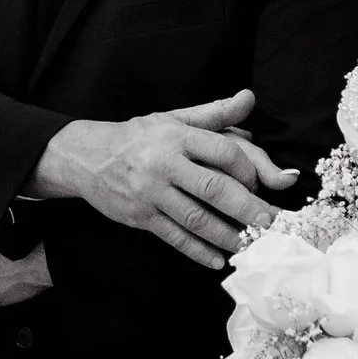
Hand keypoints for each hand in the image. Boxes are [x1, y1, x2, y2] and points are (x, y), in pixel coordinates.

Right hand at [43, 92, 298, 270]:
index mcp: (177, 136)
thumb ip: (215, 113)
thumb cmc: (139, 137)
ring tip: (252, 245)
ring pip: (196, 218)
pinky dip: (198, 251)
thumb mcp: (174, 118)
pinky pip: (174, 237)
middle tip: (271, 223)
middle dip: (246, 208)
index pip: (223, 152)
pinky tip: (218, 260)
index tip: (263, 185)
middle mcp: (164, 164)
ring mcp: (150, 193)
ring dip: (227, 235)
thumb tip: (250, 98)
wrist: (87, 157)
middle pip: (213, 188)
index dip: (249, 170)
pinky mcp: (140, 217)